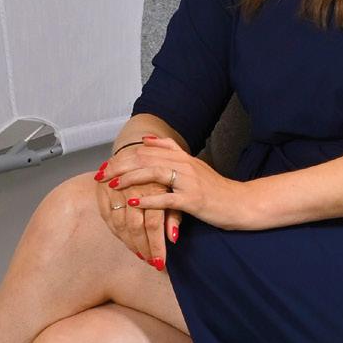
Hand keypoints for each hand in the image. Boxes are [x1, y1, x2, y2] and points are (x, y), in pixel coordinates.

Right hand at [93, 149, 171, 270]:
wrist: (138, 152)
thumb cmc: (160, 175)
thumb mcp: (173, 192)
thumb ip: (174, 214)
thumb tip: (173, 238)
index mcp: (153, 186)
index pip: (153, 223)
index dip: (156, 245)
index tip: (160, 262)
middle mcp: (133, 187)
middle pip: (136, 226)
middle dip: (144, 247)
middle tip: (151, 262)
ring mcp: (115, 189)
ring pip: (120, 224)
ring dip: (131, 243)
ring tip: (141, 255)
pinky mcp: (103, 191)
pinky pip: (108, 218)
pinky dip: (118, 232)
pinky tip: (128, 242)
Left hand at [108, 135, 265, 231]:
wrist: (241, 203)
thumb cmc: (216, 189)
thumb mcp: (195, 165)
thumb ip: (172, 151)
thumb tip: (148, 139)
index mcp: (182, 157)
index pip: (147, 149)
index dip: (123, 155)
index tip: (105, 164)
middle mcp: (185, 165)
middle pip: (146, 158)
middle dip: (120, 166)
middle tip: (101, 174)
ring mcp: (189, 181)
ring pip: (154, 173)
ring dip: (130, 179)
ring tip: (112, 185)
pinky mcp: (193, 199)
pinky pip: (167, 198)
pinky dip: (148, 200)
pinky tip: (134, 203)